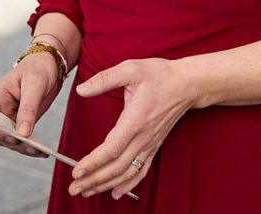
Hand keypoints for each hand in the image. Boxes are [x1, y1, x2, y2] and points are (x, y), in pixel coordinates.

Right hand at [0, 52, 59, 157]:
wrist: (49, 65)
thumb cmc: (39, 68)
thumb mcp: (35, 84)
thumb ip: (28, 109)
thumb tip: (23, 134)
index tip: (13, 137)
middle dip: (14, 143)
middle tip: (34, 148)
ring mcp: (8, 117)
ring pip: (9, 140)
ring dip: (24, 148)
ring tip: (42, 152)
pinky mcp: (19, 123)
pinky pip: (21, 139)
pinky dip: (31, 146)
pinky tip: (43, 151)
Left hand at [68, 58, 196, 200]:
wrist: (187, 84)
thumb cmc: (160, 75)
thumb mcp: (131, 69)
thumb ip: (104, 79)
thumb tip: (81, 89)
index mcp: (135, 120)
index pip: (111, 149)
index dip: (93, 163)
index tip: (76, 171)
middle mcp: (144, 137)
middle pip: (117, 167)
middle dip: (93, 180)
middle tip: (73, 188)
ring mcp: (150, 144)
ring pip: (127, 172)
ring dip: (106, 185)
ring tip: (87, 192)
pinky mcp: (154, 146)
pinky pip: (141, 171)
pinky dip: (128, 184)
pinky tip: (116, 192)